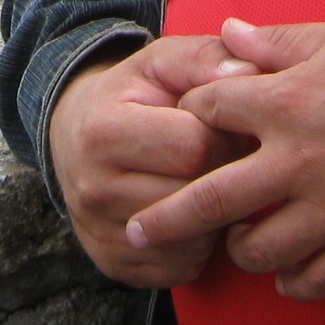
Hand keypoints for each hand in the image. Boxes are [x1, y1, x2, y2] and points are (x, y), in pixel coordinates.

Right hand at [47, 34, 256, 286]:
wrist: (74, 135)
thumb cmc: (130, 95)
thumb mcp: (161, 62)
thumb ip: (207, 58)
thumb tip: (250, 72)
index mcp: (103, 132)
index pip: (195, 147)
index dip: (224, 135)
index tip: (222, 125)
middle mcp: (93, 188)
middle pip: (196, 196)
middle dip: (222, 176)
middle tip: (220, 156)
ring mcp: (100, 233)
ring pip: (193, 238)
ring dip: (214, 215)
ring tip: (202, 181)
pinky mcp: (112, 264)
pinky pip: (182, 267)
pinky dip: (197, 244)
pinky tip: (190, 215)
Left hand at [127, 15, 324, 299]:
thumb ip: (276, 42)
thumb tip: (227, 34)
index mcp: (283, 104)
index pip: (207, 112)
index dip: (195, 114)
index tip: (192, 120)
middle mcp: (295, 164)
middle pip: (208, 201)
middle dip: (166, 218)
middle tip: (140, 230)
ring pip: (257, 250)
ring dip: (240, 247)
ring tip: (235, 241)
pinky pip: (314, 279)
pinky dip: (295, 281)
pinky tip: (287, 273)